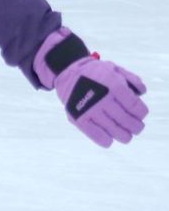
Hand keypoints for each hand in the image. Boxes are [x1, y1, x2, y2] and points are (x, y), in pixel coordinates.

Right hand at [33, 28, 147, 146]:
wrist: (68, 73)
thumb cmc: (95, 73)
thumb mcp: (115, 69)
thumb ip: (132, 79)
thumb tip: (142, 94)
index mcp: (114, 86)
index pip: (136, 107)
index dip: (141, 113)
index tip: (140, 114)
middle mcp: (102, 98)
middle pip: (127, 121)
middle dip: (136, 126)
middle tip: (136, 127)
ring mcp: (90, 109)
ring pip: (115, 131)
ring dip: (124, 136)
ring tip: (126, 135)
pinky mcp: (79, 118)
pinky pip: (96, 135)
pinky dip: (106, 140)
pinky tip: (109, 138)